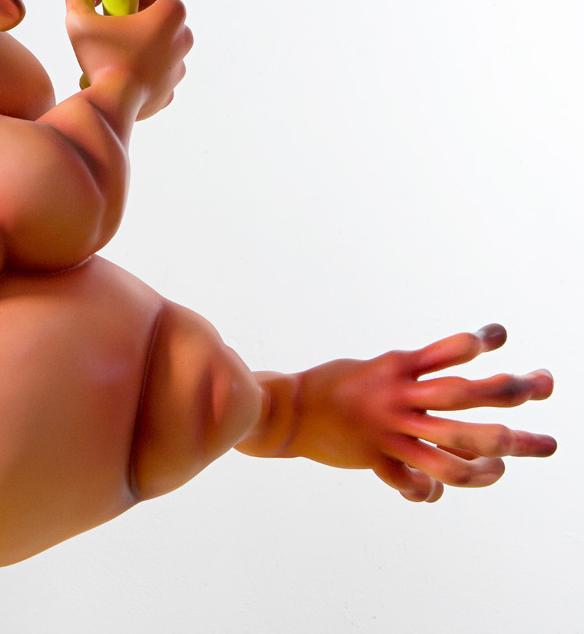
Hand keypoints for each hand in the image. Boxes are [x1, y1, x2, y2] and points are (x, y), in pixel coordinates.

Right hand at [64, 0, 192, 119]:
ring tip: (115, 55)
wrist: (112, 105)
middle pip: (165, 19)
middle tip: (116, 26)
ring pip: (161, 49)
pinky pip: (155, 76)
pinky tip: (119, 76)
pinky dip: (140, 74)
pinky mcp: (170, 91)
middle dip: (142, 20)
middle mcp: (183, 38)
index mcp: (171, 14)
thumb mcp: (79, 19)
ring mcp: (179, 67)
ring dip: (142, 47)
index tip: (120, 1)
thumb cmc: (100, 59)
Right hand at [274, 324, 555, 501]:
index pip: (446, 352)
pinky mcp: (376, 459)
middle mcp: (397, 398)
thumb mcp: (372, 369)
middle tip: (542, 387)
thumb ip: (411, 375)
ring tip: (502, 466)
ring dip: (489, 458)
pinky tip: (432, 491)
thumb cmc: (332, 387)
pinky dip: (430, 490)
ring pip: (451, 448)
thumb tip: (456, 380)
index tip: (503, 336)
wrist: (285, 412)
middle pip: (463, 396)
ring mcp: (388, 431)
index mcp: (395, 369)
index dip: (477, 342)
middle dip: (509, 392)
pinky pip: (415, 482)